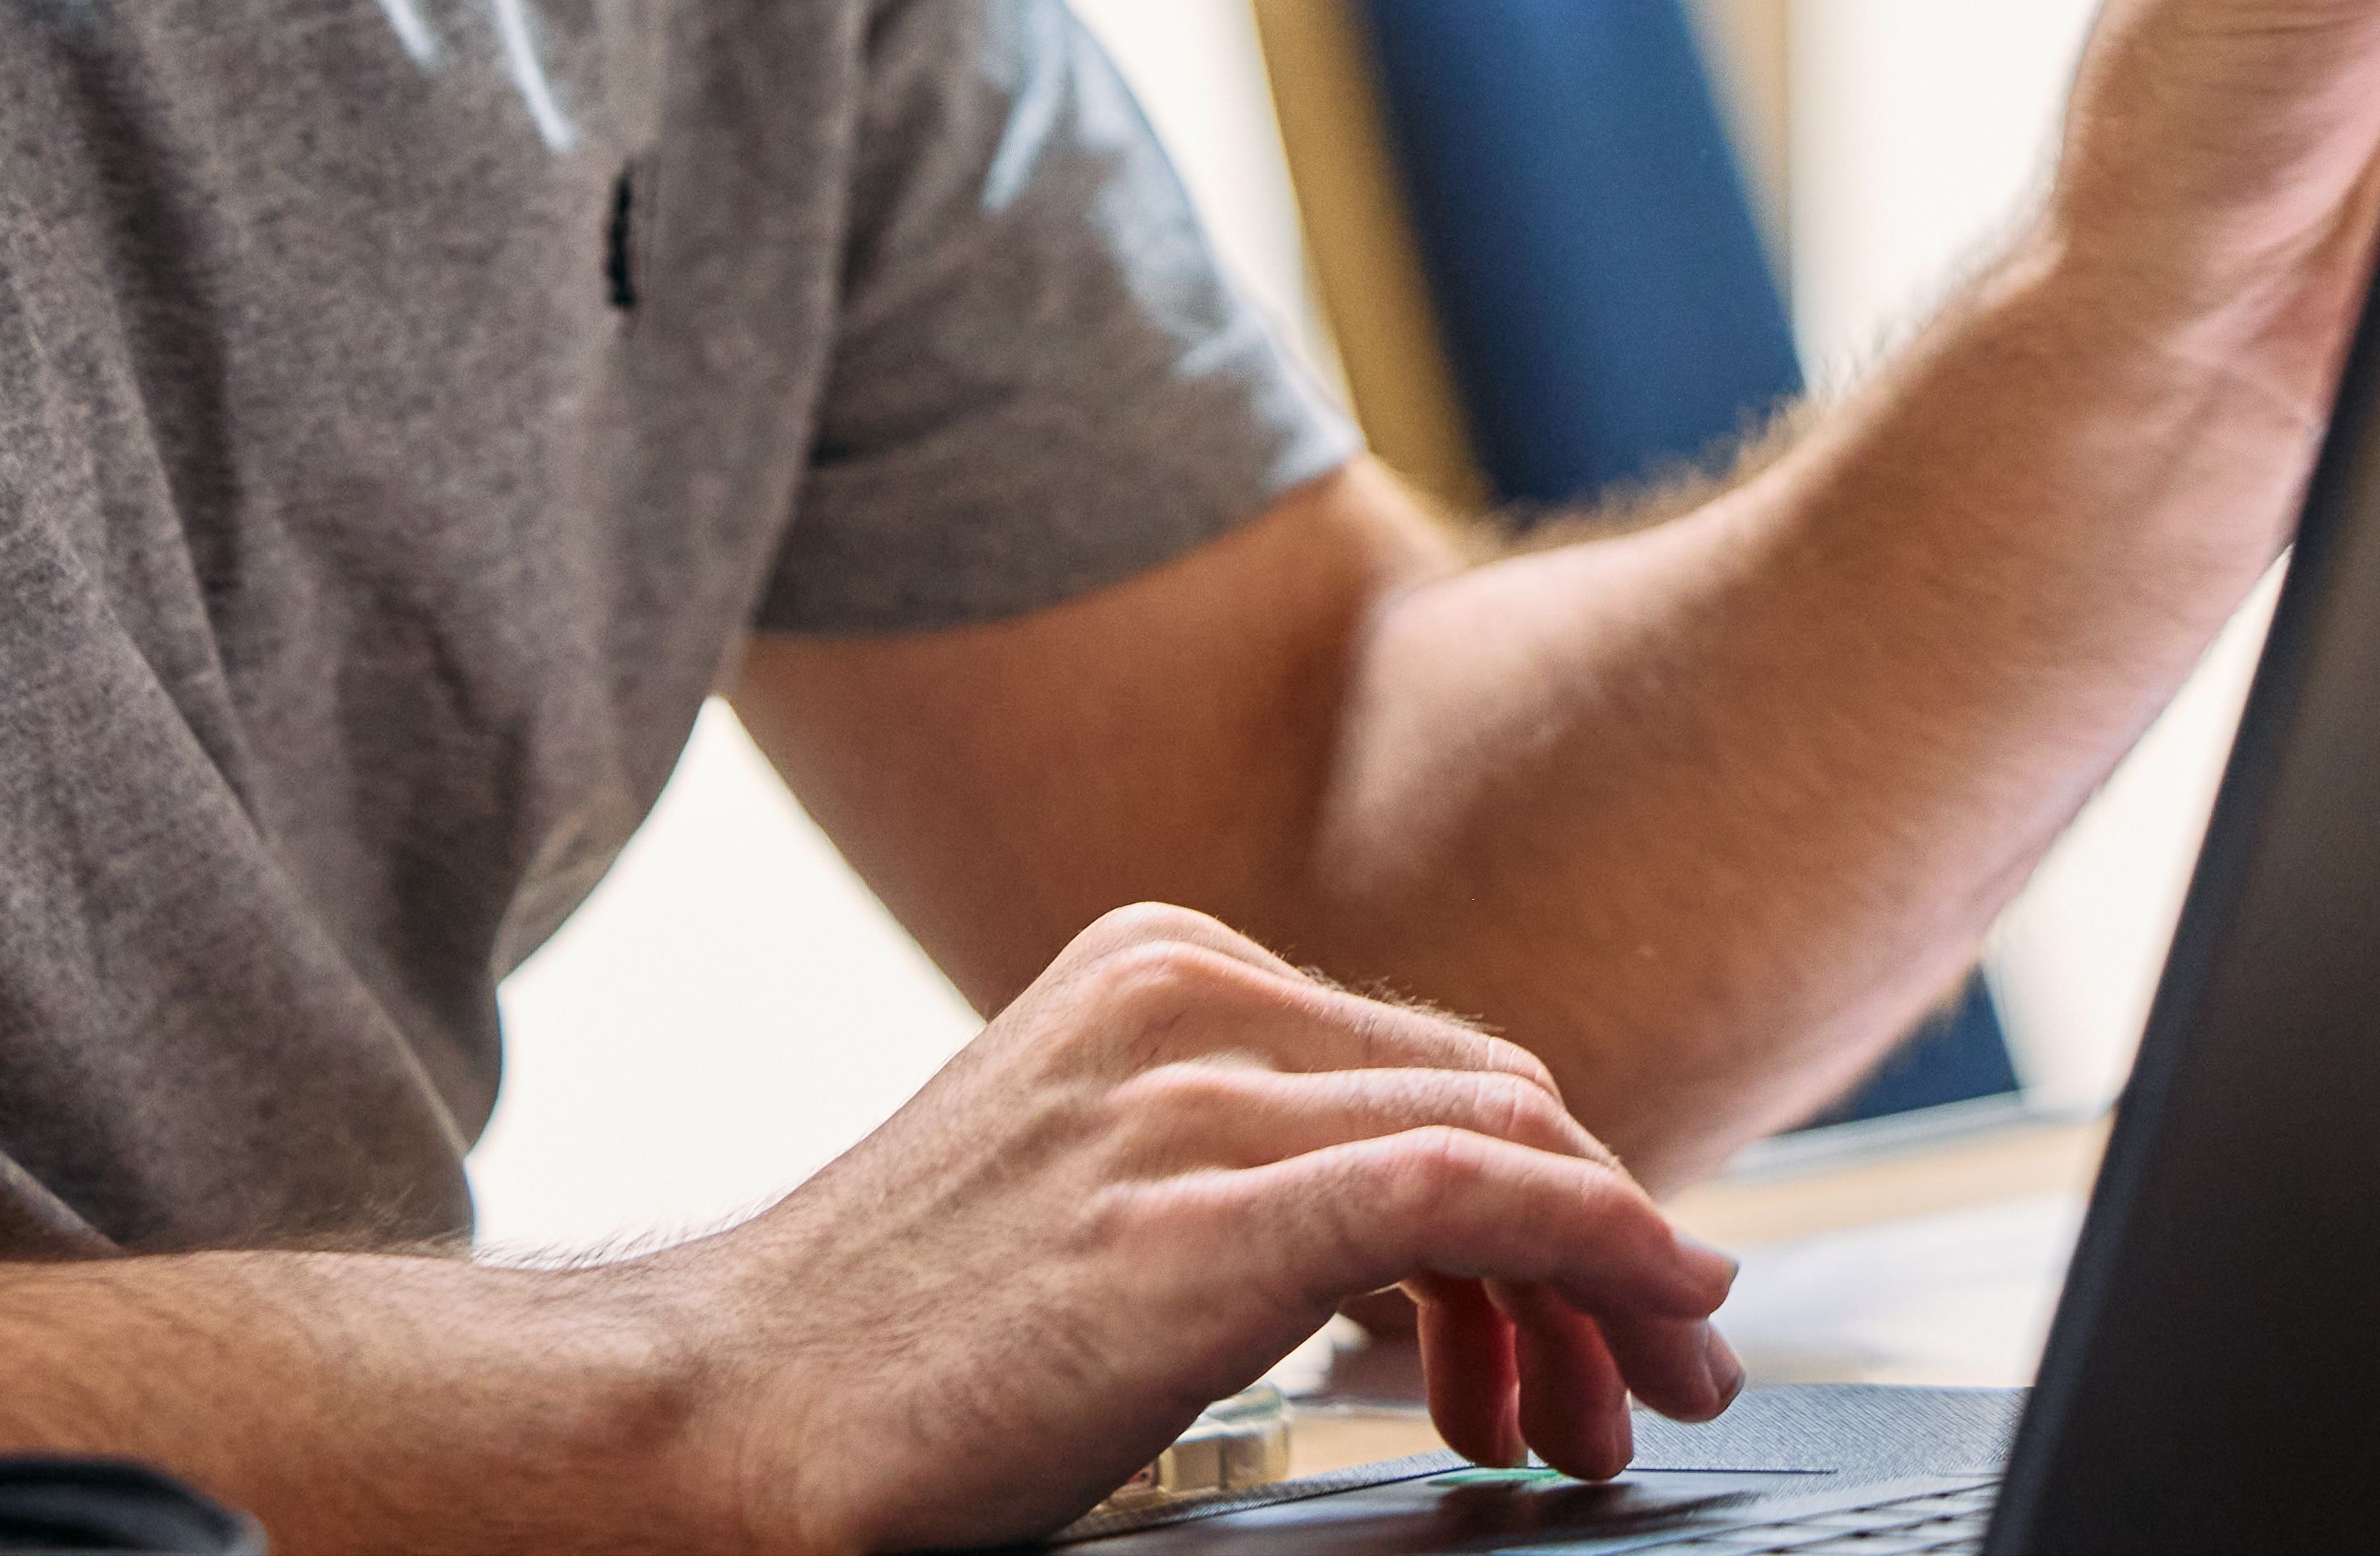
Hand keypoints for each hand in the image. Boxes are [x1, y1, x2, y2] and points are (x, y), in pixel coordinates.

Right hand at [646, 900, 1740, 1550]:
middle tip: (1627, 1385)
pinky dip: (1599, 1245)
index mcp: (1155, 963)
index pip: (1429, 1058)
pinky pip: (1472, 1189)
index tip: (1587, 1316)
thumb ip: (1236, 1165)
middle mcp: (1181, 994)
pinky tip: (1652, 1313)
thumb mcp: (1090, 1186)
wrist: (727, 1415)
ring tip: (1611, 1413)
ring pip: (1507, 1139)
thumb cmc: (895, 1342)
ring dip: (1607, 1282)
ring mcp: (1189, 1094)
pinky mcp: (1203, 1214)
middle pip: (1491, 1093)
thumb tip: (1428, 1259)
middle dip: (1596, 1247)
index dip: (1546, 1192)